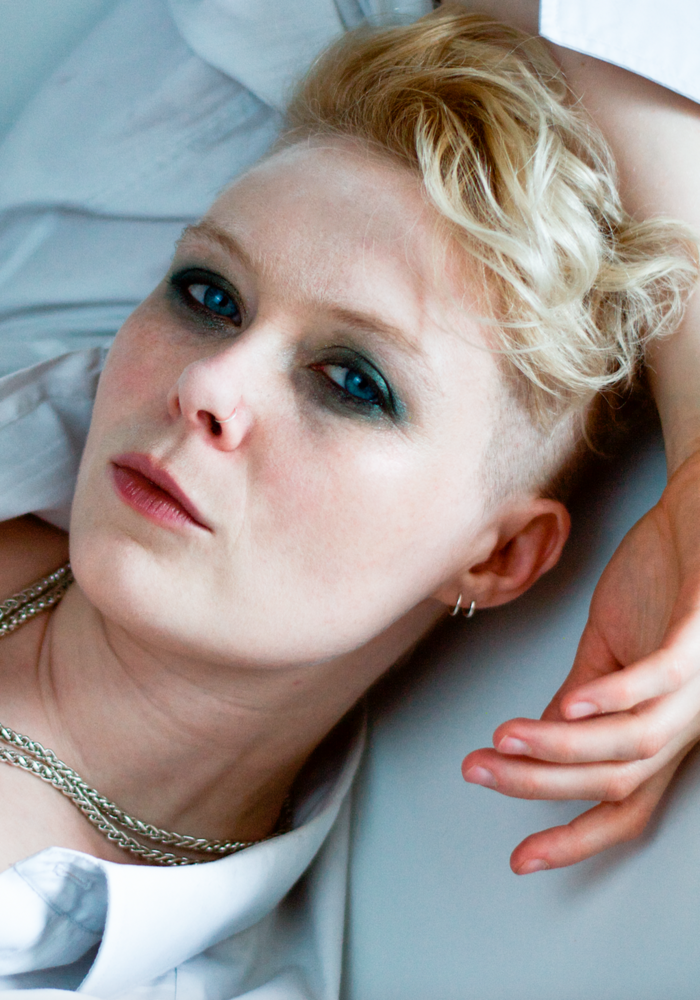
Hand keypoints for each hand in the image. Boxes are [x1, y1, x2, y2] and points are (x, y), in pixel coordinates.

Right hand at [462, 449, 699, 873]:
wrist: (698, 512)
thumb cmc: (666, 575)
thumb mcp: (612, 645)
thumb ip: (583, 692)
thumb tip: (545, 738)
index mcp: (668, 726)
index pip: (625, 803)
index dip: (575, 838)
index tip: (521, 858)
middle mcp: (691, 720)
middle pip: (617, 782)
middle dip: (540, 787)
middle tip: (480, 772)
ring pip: (630, 743)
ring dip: (559, 748)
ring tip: (501, 740)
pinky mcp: (698, 639)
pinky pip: (655, 683)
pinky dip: (607, 698)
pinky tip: (566, 706)